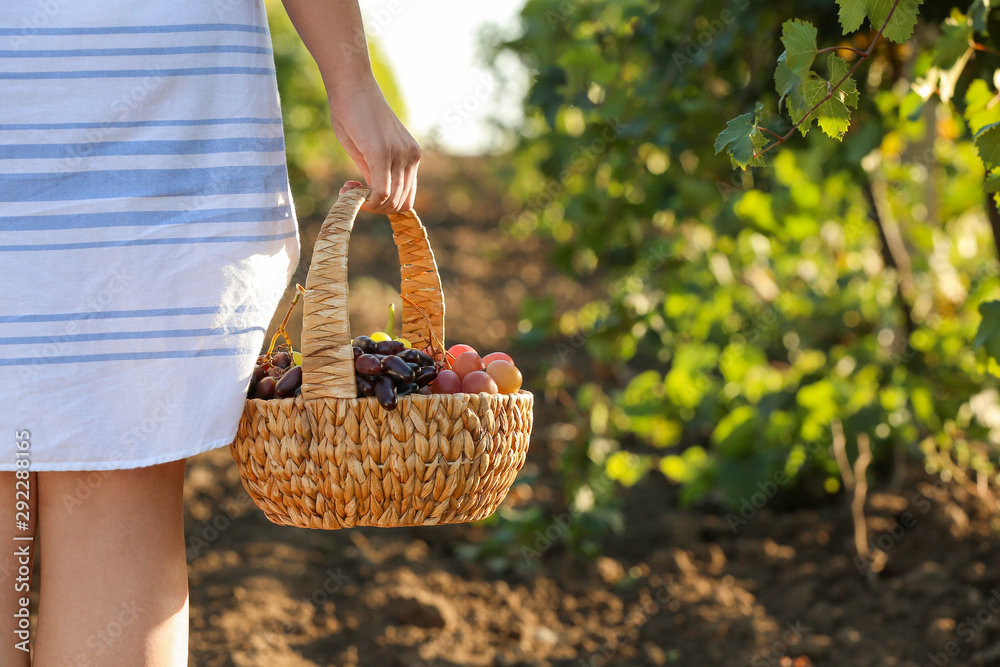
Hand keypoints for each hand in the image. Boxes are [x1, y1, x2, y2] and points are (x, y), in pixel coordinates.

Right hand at [329, 78, 419, 214]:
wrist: (351, 85)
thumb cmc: (355, 114)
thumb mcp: (368, 150)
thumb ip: (375, 173)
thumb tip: (373, 196)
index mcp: (411, 156)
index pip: (407, 198)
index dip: (385, 206)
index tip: (363, 195)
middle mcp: (411, 157)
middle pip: (400, 205)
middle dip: (374, 207)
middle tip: (351, 192)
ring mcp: (400, 155)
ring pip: (390, 202)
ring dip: (367, 204)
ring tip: (348, 189)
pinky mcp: (383, 153)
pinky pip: (380, 192)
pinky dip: (365, 200)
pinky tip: (348, 189)